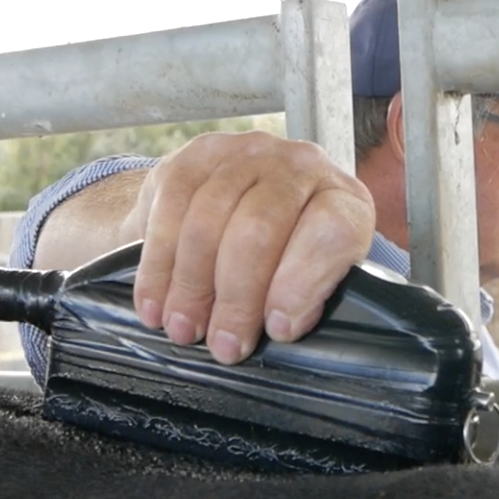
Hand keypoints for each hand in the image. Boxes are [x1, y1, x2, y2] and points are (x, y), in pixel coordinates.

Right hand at [121, 131, 374, 364]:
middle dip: (236, 297)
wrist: (231, 202)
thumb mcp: (310, 273)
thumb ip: (307, 296)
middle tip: (223, 344)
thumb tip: (281, 326)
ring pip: (208, 221)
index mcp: (343, 199)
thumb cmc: (282, 252)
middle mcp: (300, 165)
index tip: (277, 329)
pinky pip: (170, 210)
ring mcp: (246, 153)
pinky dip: (158, 266)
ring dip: (191, 285)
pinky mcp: (196, 156)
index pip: (330, 233)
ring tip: (183, 328)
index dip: (301, 285)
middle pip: (260, 228)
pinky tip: (155, 301)